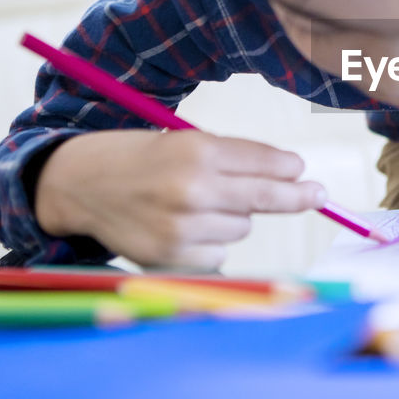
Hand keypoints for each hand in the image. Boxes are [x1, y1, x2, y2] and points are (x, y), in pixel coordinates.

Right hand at [35, 130, 324, 269]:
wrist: (80, 183)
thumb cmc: (141, 159)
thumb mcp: (183, 142)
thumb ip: (233, 159)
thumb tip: (290, 175)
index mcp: (196, 150)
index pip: (261, 161)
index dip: (289, 168)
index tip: (303, 173)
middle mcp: (191, 188)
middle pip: (264, 198)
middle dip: (296, 196)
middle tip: (318, 195)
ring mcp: (180, 226)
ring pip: (242, 227)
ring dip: (234, 217)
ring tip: (196, 204)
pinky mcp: (170, 256)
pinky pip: (219, 254)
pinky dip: (211, 244)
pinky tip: (183, 227)